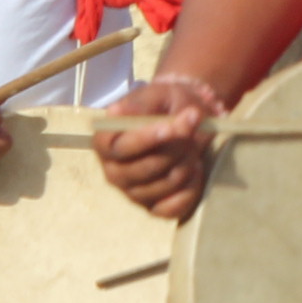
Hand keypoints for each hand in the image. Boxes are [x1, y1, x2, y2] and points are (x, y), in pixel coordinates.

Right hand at [91, 73, 228, 218]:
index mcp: (105, 143)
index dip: (145, 140)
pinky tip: (196, 169)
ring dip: (186, 163)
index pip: (118, 148)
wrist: (184, 117)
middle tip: (190, 129)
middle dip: (174, 148)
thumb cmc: (165, 105)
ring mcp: (133, 192)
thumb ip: (145, 104)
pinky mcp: (153, 206)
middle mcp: (114, 171)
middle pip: (143, 169)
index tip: (170, 127)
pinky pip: (173, 207)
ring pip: (163, 185)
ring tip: (191, 146)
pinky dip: (190, 188)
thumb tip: (117, 111)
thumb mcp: (157, 95)